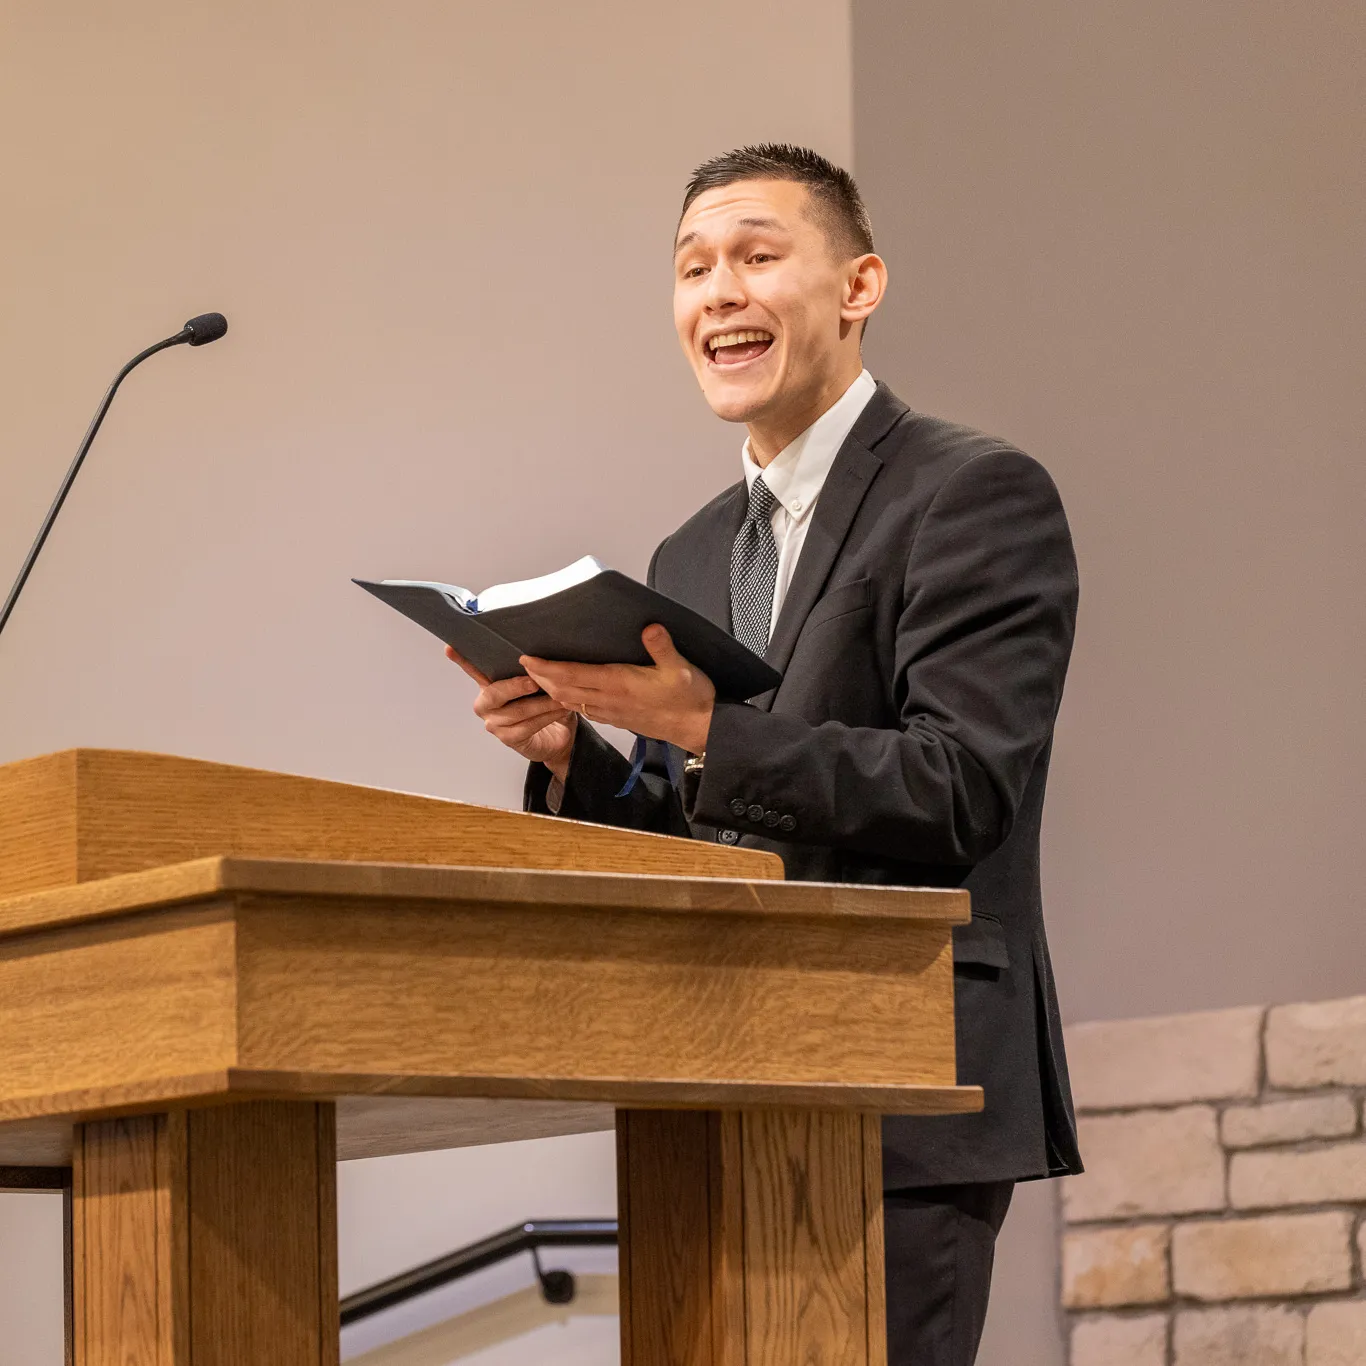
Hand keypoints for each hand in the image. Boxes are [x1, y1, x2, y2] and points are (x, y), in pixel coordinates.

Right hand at [445, 647, 578, 780]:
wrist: (558, 736)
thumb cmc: (546, 704)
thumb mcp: (542, 684)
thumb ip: (534, 671)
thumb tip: (538, 656)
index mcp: (490, 685)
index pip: (474, 671)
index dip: (462, 660)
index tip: (449, 647)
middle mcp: (486, 704)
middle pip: (494, 693)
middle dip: (515, 687)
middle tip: (534, 682)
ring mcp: (494, 723)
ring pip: (516, 711)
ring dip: (542, 703)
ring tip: (561, 697)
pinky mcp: (508, 739)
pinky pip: (527, 727)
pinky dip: (546, 717)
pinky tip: (560, 710)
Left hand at [520, 625, 714, 754]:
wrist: (698, 728)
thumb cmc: (690, 698)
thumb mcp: (682, 668)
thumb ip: (663, 648)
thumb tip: (650, 627)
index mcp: (619, 684)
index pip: (573, 676)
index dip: (546, 668)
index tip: (527, 658)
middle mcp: (609, 699)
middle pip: (563, 690)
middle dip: (540, 678)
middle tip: (523, 664)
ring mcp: (612, 711)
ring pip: (571, 701)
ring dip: (551, 690)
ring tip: (537, 677)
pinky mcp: (618, 718)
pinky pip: (584, 710)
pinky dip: (567, 700)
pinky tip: (565, 693)